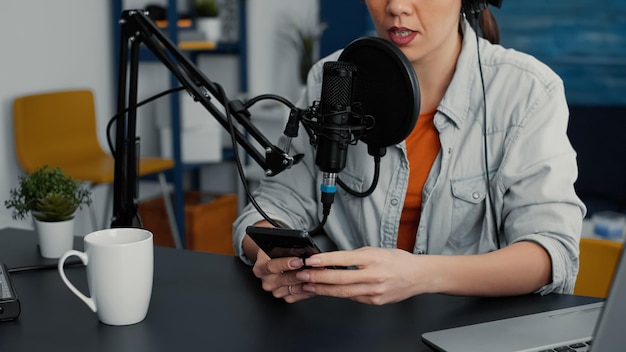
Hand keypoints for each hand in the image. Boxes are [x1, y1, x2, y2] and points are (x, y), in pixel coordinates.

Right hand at [251, 249, 316, 302]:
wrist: (271, 262)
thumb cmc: (274, 253)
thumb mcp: (277, 246)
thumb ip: (289, 249)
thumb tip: (303, 250)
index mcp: (261, 268)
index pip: (272, 266)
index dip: (286, 263)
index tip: (299, 261)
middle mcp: (267, 282)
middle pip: (284, 280)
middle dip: (299, 274)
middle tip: (311, 270)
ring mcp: (276, 291)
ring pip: (293, 289)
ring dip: (306, 282)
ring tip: (317, 275)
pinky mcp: (285, 297)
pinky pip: (298, 296)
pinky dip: (308, 290)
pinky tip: (315, 283)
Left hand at [294, 247, 424, 304]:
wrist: (418, 276)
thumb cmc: (397, 260)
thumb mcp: (375, 250)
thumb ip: (355, 256)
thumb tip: (333, 260)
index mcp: (373, 258)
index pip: (343, 259)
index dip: (324, 261)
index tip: (310, 261)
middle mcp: (373, 275)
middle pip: (340, 279)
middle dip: (318, 278)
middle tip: (302, 275)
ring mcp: (374, 291)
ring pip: (343, 292)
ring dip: (323, 289)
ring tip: (309, 286)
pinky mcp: (374, 301)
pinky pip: (352, 297)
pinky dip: (339, 294)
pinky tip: (328, 291)